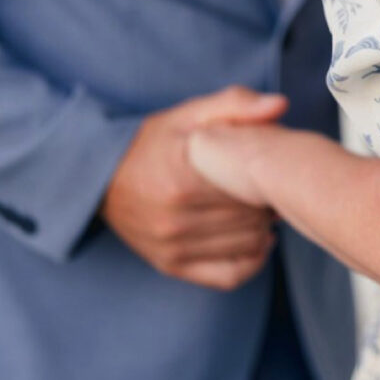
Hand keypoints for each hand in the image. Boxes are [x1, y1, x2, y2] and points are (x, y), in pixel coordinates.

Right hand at [101, 87, 288, 286]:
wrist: (98, 178)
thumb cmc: (150, 142)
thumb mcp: (188, 115)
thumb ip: (234, 105)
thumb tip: (280, 104)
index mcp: (184, 178)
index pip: (252, 187)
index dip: (270, 176)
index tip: (269, 167)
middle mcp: (177, 218)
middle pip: (253, 217)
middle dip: (268, 202)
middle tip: (269, 188)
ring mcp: (173, 246)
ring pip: (247, 245)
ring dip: (263, 228)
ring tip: (261, 210)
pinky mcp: (171, 265)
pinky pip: (229, 275)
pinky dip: (251, 262)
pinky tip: (256, 242)